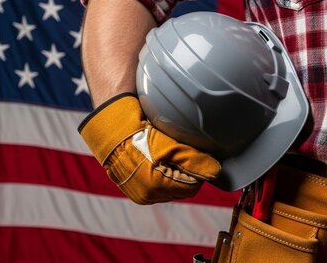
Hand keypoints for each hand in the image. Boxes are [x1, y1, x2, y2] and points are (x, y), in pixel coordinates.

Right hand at [78, 93, 220, 203]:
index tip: (197, 155)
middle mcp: (148, 196)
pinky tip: (160, 160)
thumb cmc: (139, 134)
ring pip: (172, 188)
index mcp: (157, 187)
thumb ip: (195, 160)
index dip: (198, 170)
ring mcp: (140, 195)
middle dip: (187, 173)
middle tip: (182, 152)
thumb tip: (216, 173)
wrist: (110, 130)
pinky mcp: (135, 191)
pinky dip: (164, 175)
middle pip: (183, 189)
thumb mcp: (170, 144)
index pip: (193, 186)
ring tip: (169, 155)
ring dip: (175, 174)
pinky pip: (159, 188)